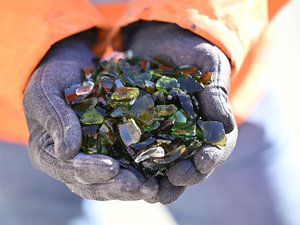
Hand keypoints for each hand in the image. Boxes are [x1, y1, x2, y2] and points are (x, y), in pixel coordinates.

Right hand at [23, 31, 157, 200]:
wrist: (72, 70)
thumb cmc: (53, 80)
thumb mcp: (46, 92)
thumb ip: (55, 119)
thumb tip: (67, 152)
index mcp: (49, 153)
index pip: (68, 169)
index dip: (90, 171)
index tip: (112, 168)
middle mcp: (72, 163)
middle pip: (93, 185)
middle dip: (118, 187)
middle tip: (141, 187)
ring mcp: (94, 158)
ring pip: (112, 182)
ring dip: (134, 188)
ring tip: (155, 188)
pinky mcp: (113, 150)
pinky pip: (127, 167)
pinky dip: (144, 174)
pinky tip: (162, 177)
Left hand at [124, 22, 237, 202]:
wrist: (163, 37)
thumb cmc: (192, 50)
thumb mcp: (209, 64)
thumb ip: (216, 93)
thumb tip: (224, 124)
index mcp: (209, 123)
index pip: (216, 148)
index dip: (211, 158)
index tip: (203, 162)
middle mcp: (187, 135)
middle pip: (188, 164)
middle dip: (181, 177)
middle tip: (170, 184)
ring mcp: (163, 133)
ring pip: (162, 164)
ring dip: (155, 179)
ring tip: (145, 189)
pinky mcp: (140, 127)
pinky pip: (136, 148)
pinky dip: (132, 161)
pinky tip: (123, 168)